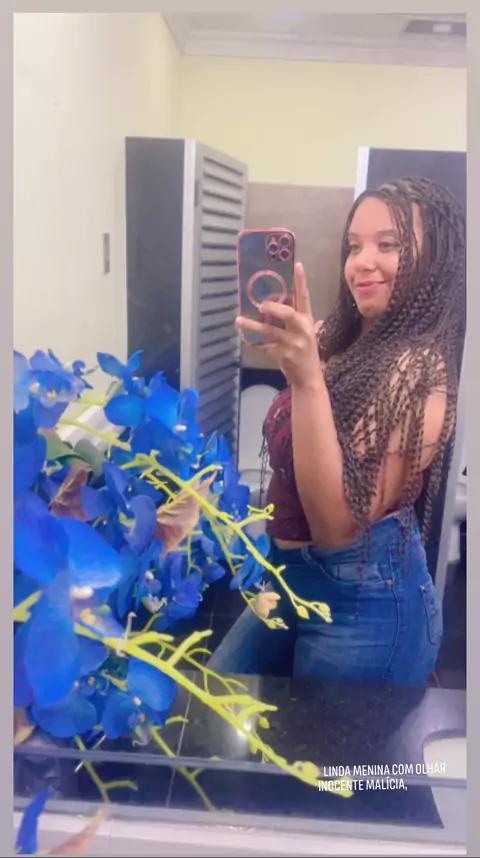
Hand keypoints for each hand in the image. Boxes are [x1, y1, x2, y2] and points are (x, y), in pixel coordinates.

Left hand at [236, 263, 323, 388]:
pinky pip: (264, 346)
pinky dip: (254, 343)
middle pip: (288, 314)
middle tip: (260, 303)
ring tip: (239, 320)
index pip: (305, 297)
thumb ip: (295, 317)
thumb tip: (280, 301)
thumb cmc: (305, 351)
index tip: (297, 265)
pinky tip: (246, 339)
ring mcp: (293, 344)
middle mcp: (302, 330)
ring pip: (270, 331)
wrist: (308, 377)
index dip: (301, 282)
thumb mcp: (306, 331)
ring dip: (253, 326)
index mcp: (308, 320)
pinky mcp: (283, 356)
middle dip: (274, 308)